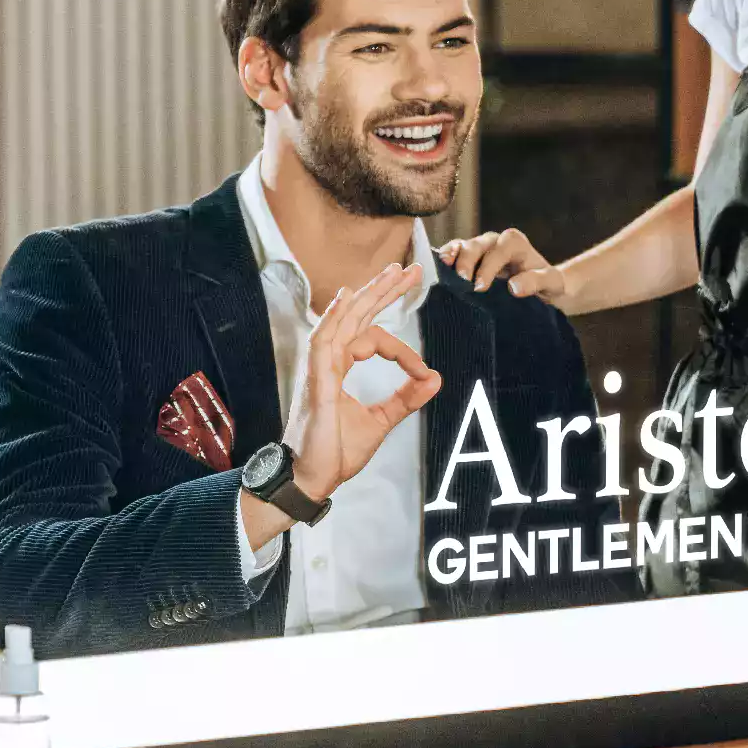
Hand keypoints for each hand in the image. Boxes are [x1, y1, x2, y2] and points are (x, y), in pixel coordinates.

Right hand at [288, 264, 441, 501]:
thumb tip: (435, 379)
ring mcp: (319, 372)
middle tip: (408, 267)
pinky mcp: (317, 385)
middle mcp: (327, 364)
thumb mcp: (380, 422)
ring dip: (367, 296)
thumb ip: (405, 400)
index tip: (422, 370)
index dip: (403, 350)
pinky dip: (335, 320)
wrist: (312, 479)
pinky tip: (346, 299)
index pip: (372, 339)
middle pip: (355, 317)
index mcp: (338, 369)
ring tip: (391, 273)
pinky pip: (324, 346)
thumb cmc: (335, 451)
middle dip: (382, 290)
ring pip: (343, 322)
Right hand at [436, 228, 566, 300]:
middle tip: (462, 281)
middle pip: (477, 244)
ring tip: (445, 268)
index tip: (480, 287)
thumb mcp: (550, 283)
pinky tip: (437, 266)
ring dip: (453, 256)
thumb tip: (513, 287)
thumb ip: (535, 282)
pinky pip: (455, 251)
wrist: (543, 286)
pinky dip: (446, 256)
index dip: (488, 267)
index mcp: (516, 243)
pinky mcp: (470, 257)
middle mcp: (496, 241)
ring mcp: (481, 247)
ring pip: (463, 246)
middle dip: (467, 261)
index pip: (499, 250)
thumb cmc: (547, 283)